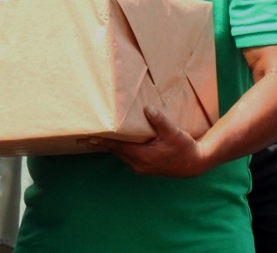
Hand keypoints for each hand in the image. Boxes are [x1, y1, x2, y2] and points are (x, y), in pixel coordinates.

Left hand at [80, 106, 205, 177]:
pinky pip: (126, 155)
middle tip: (81, 139)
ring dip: (107, 147)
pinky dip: (117, 149)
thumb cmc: (184, 148)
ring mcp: (141, 166)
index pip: (117, 147)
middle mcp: (138, 164)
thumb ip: (160, 121)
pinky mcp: (145, 165)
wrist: (194, 163)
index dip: (102, 142)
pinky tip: (113, 143)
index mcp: (142, 156)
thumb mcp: (174, 133)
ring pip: (119, 154)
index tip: (88, 138)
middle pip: (114, 151)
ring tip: (92, 140)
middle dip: (99, 145)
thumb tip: (147, 109)